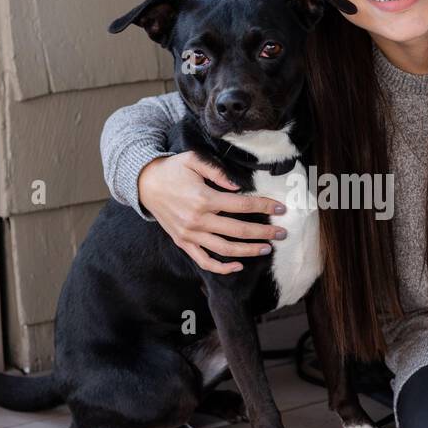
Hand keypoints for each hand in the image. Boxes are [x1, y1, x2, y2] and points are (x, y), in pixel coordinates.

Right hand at [137, 152, 286, 274]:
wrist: (144, 184)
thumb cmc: (172, 169)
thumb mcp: (193, 160)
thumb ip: (217, 172)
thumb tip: (238, 187)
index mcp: (204, 199)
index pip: (242, 205)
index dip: (264, 207)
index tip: (281, 208)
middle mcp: (198, 220)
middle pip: (239, 230)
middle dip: (264, 232)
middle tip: (282, 233)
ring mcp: (190, 234)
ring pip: (225, 249)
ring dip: (248, 251)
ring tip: (266, 249)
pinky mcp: (183, 242)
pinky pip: (204, 261)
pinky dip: (222, 267)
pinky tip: (238, 265)